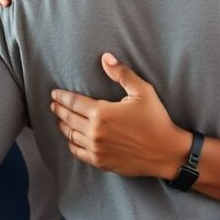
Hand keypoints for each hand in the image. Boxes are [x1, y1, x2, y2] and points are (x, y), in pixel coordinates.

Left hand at [49, 53, 190, 179]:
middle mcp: (95, 132)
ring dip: (63, 126)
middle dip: (59, 110)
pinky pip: (78, 152)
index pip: (74, 103)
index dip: (62, 97)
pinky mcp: (100, 161)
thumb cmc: (156, 119)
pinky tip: (71, 139)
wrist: (166, 151)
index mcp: (102, 113)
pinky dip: (71, 144)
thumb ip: (122, 74)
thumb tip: (105, 57)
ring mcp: (96, 149)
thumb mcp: (143, 91)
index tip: (55, 94)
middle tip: (53, 104)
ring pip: (71, 136)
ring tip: (60, 119)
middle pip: (68, 119)